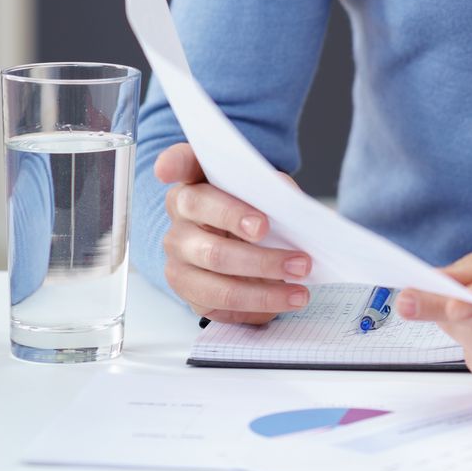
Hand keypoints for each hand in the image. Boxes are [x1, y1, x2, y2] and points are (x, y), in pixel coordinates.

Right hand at [154, 142, 310, 324]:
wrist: (241, 236)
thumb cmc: (251, 207)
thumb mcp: (263, 189)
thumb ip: (271, 188)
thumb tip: (287, 200)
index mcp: (193, 184)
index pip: (180, 165)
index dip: (174, 166)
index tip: (170, 171)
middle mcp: (179, 219)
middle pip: (211, 236)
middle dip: (258, 254)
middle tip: (298, 259)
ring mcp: (178, 256)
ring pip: (217, 277)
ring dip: (264, 288)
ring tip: (300, 289)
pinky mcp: (187, 289)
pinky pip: (220, 302)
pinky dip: (258, 304)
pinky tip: (285, 299)